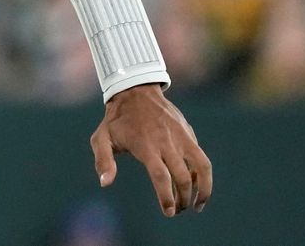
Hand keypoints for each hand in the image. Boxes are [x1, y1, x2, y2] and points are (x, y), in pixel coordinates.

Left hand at [90, 84, 212, 216]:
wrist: (135, 92)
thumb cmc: (116, 120)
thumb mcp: (101, 137)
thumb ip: (103, 161)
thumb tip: (105, 184)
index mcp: (146, 145)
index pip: (161, 176)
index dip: (167, 196)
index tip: (169, 212)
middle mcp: (166, 142)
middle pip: (182, 177)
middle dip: (182, 199)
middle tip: (177, 210)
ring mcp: (181, 137)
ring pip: (202, 167)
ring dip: (203, 189)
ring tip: (198, 205)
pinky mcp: (188, 133)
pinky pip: (200, 157)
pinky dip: (201, 174)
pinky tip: (195, 185)